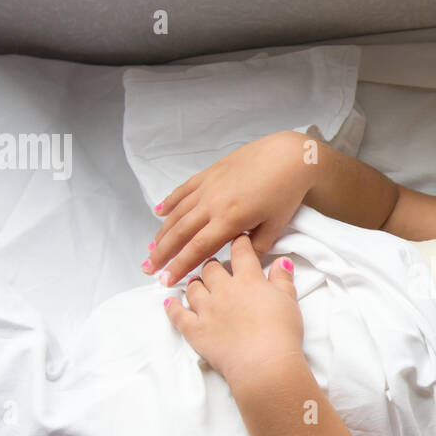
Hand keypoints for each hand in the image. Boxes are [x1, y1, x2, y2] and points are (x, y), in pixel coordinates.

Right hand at [145, 131, 314, 286]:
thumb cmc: (285, 191)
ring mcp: (208, 186)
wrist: (287, 156)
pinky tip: (159, 212)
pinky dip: (170, 202)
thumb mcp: (275, 226)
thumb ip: (256, 248)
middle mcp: (213, 203)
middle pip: (180, 233)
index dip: (179, 266)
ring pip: (178, 213)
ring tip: (151, 249)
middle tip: (148, 269)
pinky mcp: (209, 173)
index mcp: (230, 219)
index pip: (198, 249)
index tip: (166, 280)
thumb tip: (241, 265)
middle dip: (162, 254)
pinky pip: (183, 190)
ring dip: (162, 232)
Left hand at [164, 234, 305, 391]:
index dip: (239, 243)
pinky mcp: (195, 330)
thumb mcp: (290, 301)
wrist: (264, 364)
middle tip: (216, 267)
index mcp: (248, 280)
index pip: (240, 252)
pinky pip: (177, 314)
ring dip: (194, 283)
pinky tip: (169, 302)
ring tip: (197, 283)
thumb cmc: (281, 334)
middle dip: (213, 264)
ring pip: (193, 287)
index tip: (238, 240)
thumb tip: (282, 261)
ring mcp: (206, 310)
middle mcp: (223, 290)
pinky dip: (172, 307)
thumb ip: (283, 279)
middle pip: (211, 268)